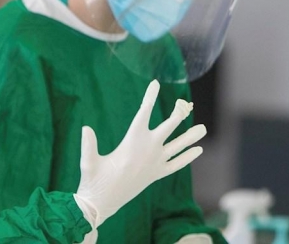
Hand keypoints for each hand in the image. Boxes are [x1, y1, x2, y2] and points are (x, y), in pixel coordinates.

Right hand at [73, 80, 206, 228]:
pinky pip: (176, 165)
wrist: (102, 203)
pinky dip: (187, 158)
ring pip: (177, 147)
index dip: (150, 97)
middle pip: (168, 127)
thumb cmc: (93, 180)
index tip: (156, 84)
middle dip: (177, 114)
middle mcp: (148, 151)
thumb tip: (85, 129)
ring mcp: (154, 164)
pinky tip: (197, 150)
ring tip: (203, 128)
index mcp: (132, 142)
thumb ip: (88, 144)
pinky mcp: (155, 175)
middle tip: (186, 104)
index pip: (143, 113)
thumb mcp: (88, 161)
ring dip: (190, 137)